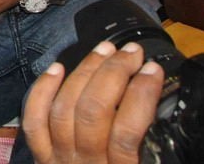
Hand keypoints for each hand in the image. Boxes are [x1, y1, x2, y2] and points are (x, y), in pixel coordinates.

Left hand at [22, 40, 164, 163]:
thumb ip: (156, 151)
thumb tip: (169, 110)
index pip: (127, 132)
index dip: (140, 95)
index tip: (154, 70)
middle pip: (92, 112)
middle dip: (112, 74)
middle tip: (131, 52)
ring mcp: (59, 162)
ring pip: (64, 108)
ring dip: (84, 73)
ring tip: (105, 51)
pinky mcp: (42, 159)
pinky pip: (34, 121)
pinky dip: (43, 91)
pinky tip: (58, 68)